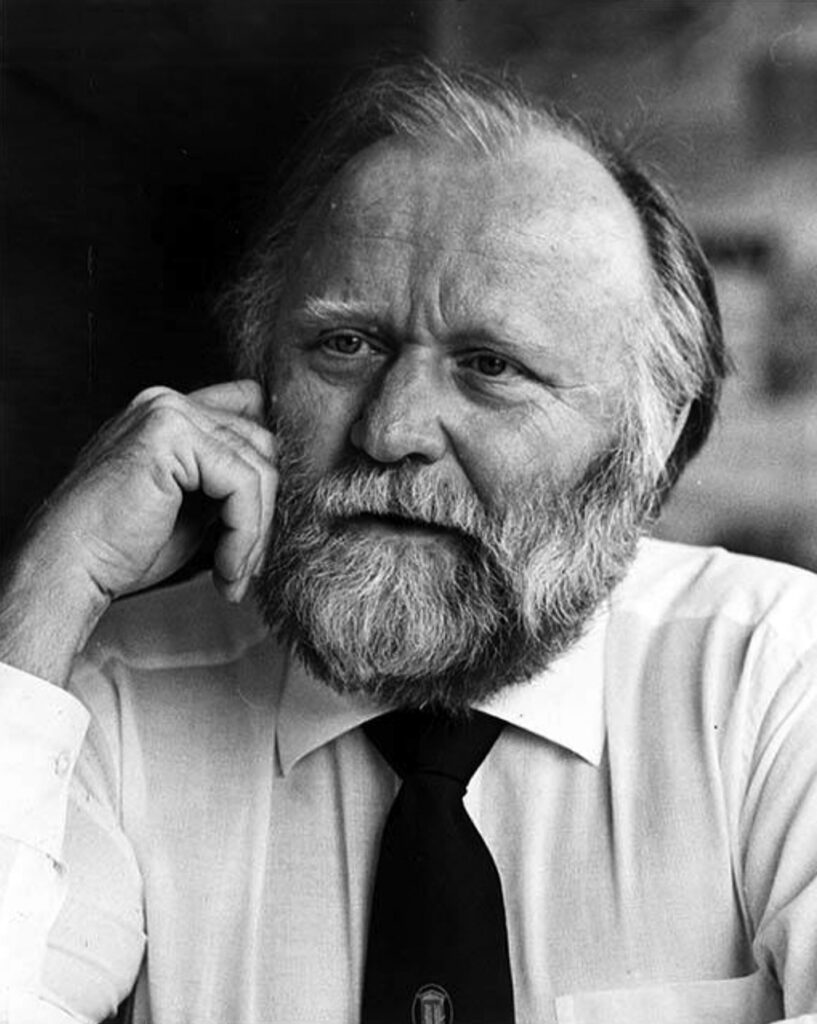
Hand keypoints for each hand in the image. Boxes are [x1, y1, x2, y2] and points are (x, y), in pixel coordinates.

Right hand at [0, 380, 276, 683]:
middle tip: (247, 564)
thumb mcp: (192, 508)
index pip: (249, 415)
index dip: (266, 467)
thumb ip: (227, 484)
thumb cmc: (122, 548)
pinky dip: (245, 534)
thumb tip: (280, 486)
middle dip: (265, 511)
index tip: (262, 527)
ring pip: (259, 467)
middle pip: (261, 444)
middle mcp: (167, 402)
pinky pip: (243, 484)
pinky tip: (226, 569)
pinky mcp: (171, 435)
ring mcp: (168, 413)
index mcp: (168, 414)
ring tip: (234, 574)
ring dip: (255, 532)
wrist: (70, 567)